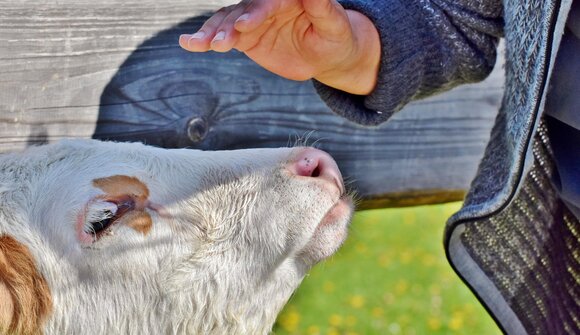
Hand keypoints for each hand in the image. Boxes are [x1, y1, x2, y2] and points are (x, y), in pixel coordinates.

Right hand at [179, 0, 379, 94]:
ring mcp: (253, 19)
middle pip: (243, 10)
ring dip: (212, 33)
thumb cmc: (335, 37)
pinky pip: (222, 36)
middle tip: (218, 43)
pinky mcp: (245, 36)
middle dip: (229, 26)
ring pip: (227, 21)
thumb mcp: (334, 25)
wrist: (326, 55)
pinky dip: (205, 39)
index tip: (244, 25)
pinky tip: (189, 44)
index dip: (256, 13)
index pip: (269, 2)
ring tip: (197, 44)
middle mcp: (266, 4)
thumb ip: (322, 7)